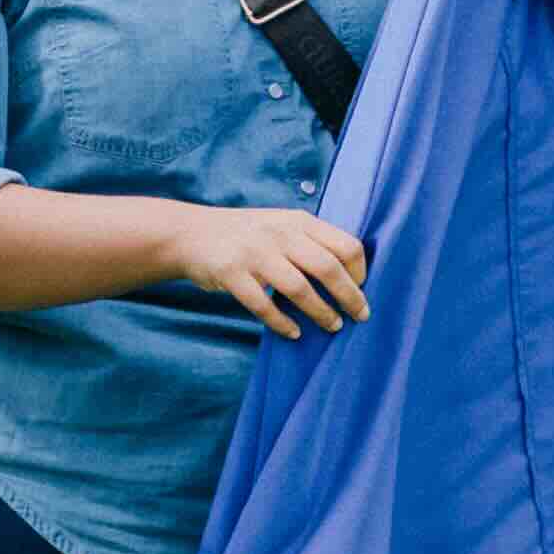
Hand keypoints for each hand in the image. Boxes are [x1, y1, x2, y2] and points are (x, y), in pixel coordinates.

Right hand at [175, 204, 370, 338]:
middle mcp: (279, 233)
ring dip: (321, 312)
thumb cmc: (248, 235)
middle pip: (327, 268)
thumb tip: (351, 276)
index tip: (361, 289)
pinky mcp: (231, 273)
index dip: (359, 271)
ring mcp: (254, 252)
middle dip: (349, 297)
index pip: (345, 244)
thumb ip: (311, 242)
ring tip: (333, 326)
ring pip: (299, 289)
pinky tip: (294, 333)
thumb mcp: (282, 225)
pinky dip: (282, 323)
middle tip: (360, 316)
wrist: (192, 233)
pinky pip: (263, 305)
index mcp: (298, 221)